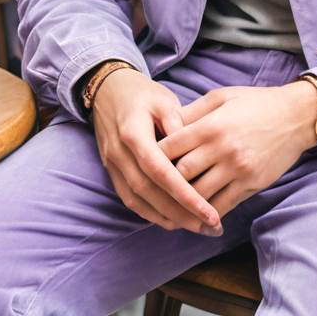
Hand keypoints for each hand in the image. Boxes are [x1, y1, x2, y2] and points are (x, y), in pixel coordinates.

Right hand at [91, 68, 221, 235]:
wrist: (107, 89)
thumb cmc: (141, 93)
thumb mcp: (163, 99)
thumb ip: (178, 123)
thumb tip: (194, 150)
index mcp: (133, 133)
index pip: (160, 171)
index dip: (184, 194)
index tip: (209, 211)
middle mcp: (120, 153)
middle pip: (149, 192)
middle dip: (179, 213)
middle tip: (209, 226)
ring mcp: (112, 164)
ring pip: (138, 201)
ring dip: (166, 218)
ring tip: (196, 227)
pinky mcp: (111, 170)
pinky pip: (129, 199)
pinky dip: (150, 213)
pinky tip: (172, 220)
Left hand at [159, 82, 316, 219]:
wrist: (296, 117)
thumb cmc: (256, 103)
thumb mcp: (222, 97)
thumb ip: (193, 111)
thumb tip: (166, 125)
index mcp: (212, 125)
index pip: (172, 146)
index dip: (154, 155)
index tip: (144, 160)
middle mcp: (223, 149)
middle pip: (182, 174)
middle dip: (165, 182)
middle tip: (152, 185)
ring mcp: (238, 169)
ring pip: (200, 195)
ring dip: (183, 202)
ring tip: (169, 204)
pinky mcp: (251, 184)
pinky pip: (223, 205)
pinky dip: (207, 212)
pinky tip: (197, 214)